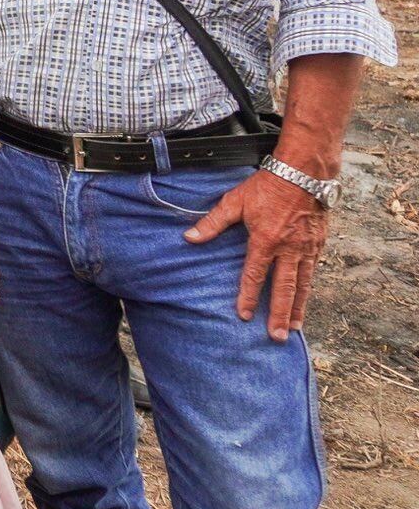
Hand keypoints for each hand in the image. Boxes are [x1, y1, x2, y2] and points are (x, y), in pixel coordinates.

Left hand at [186, 168, 328, 341]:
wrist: (304, 172)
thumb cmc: (267, 186)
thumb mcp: (235, 201)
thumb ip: (213, 222)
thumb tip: (189, 238)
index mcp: (265, 240)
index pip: (254, 275)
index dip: (248, 296)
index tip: (244, 315)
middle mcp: (288, 249)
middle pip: (283, 288)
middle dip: (279, 314)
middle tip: (277, 336)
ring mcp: (307, 248)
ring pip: (303, 285)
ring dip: (298, 308)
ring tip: (294, 327)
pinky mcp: (319, 244)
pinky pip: (314, 272)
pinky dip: (310, 289)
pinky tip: (305, 299)